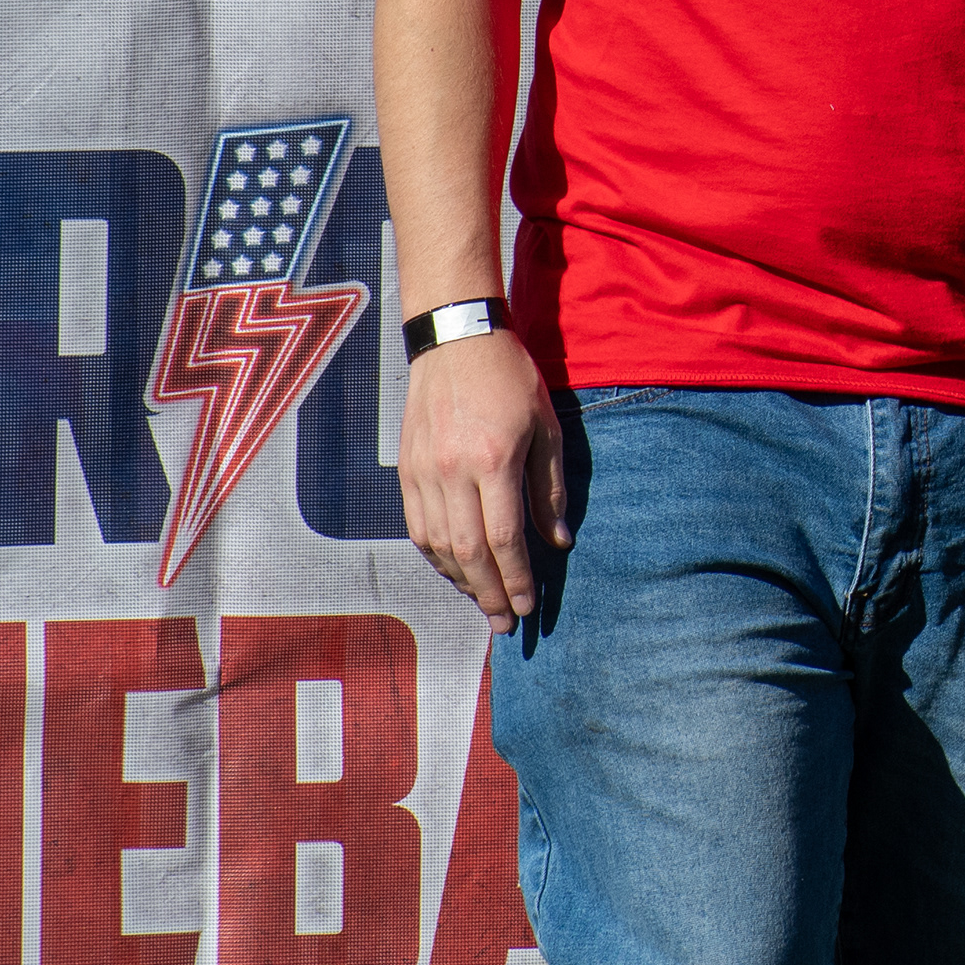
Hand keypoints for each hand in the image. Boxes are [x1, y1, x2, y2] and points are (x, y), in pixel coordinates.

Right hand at [398, 326, 567, 623]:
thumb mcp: (546, 427)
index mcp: (494, 460)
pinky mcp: (406, 471)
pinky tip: (455, 570)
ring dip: (462, 582)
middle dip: (488, 594)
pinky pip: (418, 528)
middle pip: (469, 552)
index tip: (527, 607)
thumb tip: (558, 541)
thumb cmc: (511, 379)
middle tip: (505, 624)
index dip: (516, 579)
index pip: (504, 538)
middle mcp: (453, 472)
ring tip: (484, 602)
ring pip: (439, 546)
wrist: (455, 340)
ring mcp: (423, 473)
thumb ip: (549, 488)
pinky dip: (437, 557)